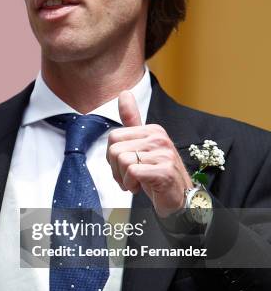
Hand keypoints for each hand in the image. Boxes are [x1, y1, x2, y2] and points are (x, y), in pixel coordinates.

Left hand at [106, 90, 192, 217]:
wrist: (178, 198)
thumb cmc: (156, 173)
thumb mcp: (143, 145)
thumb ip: (133, 120)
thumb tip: (124, 92)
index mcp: (152, 129)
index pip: (113, 138)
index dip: (112, 157)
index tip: (124, 167)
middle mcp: (159, 137)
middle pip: (114, 149)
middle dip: (115, 169)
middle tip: (129, 177)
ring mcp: (163, 153)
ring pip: (122, 161)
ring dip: (124, 179)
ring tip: (136, 183)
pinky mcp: (164, 170)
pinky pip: (132, 173)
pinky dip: (131, 185)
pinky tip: (141, 188)